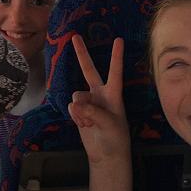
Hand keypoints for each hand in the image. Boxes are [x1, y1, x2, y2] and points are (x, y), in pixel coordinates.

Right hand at [67, 35, 129, 164]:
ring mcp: (88, 101)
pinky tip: (84, 125)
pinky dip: (76, 116)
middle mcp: (100, 93)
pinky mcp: (79, 111)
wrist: (106, 154)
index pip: (115, 71)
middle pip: (89, 69)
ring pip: (76, 96)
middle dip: (81, 54)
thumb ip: (93, 111)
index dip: (116, 56)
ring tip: (90, 123)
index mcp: (114, 94)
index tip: (119, 39)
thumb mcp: (109, 124)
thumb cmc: (115, 138)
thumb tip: (75, 104)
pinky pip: (72, 107)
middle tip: (74, 36)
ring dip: (80, 110)